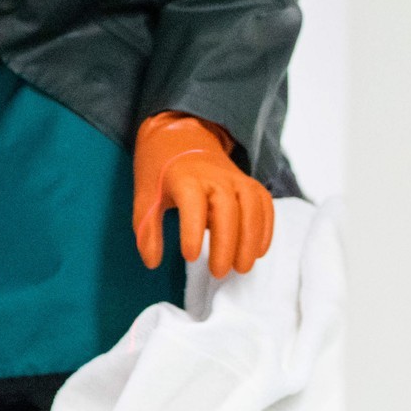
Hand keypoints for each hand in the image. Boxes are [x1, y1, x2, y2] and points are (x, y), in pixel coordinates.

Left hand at [132, 112, 273, 278]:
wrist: (181, 137)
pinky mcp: (249, 183)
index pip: (192, 203)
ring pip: (251, 207)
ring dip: (250, 240)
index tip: (190, 257)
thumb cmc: (160, 172)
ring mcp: (235, 178)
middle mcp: (214, 176)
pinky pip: (264, 205)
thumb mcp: (144, 196)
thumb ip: (148, 230)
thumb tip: (153, 263)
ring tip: (242, 268)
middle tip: (218, 272)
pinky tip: (258, 252)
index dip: (192, 231)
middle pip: (227, 209)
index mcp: (184, 177)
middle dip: (226, 244)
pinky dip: (265, 229)